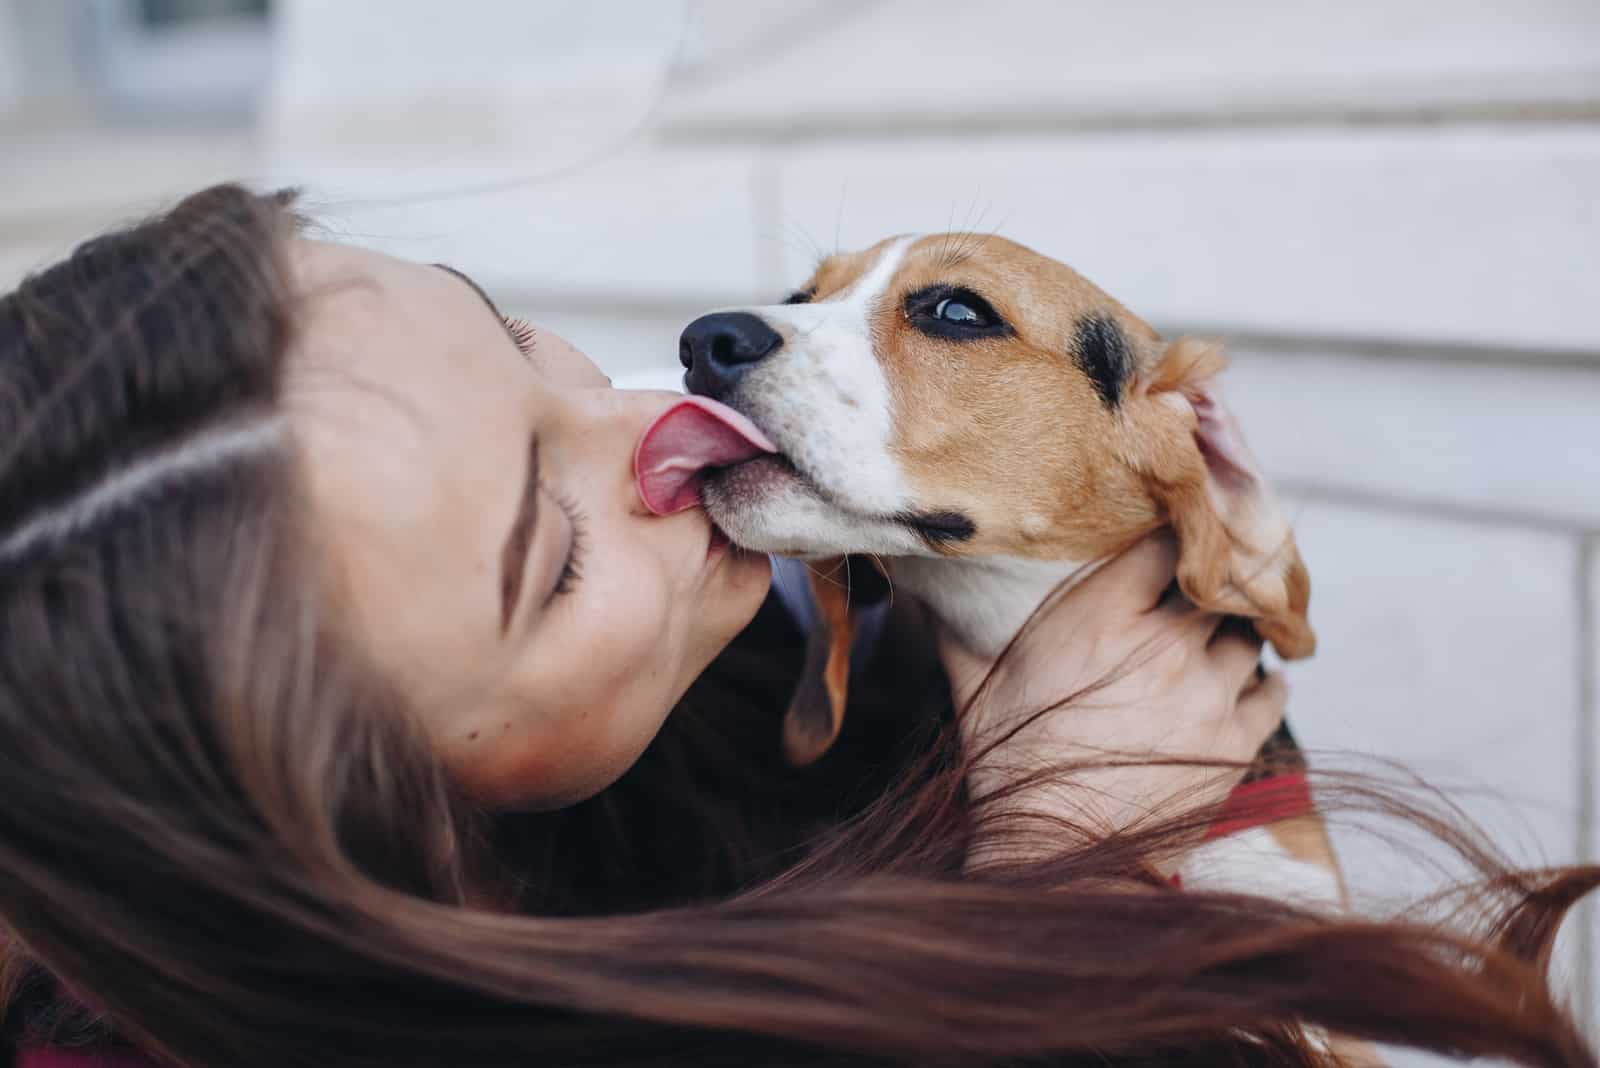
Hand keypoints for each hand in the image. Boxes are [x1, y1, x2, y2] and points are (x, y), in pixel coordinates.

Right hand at [938, 532, 1286, 869]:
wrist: (1056, 854)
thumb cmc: (1007, 765)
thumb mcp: (974, 685)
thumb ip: (956, 625)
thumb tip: (921, 581)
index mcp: (1101, 618)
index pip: (1166, 541)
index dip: (1174, 532)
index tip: (1170, 533)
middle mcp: (1164, 647)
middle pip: (1217, 582)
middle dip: (1209, 581)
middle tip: (1201, 581)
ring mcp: (1208, 695)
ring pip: (1248, 634)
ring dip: (1235, 633)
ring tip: (1218, 637)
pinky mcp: (1235, 744)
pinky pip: (1273, 691)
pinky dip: (1264, 681)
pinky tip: (1246, 681)